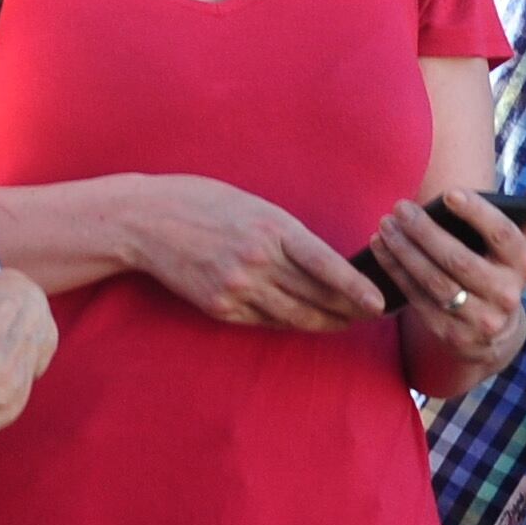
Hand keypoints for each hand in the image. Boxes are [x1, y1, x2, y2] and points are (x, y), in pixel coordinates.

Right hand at [124, 174, 388, 329]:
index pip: (325, 264)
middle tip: (371, 314)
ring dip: (324, 322)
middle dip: (348, 309)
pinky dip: (288, 321)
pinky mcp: (221, 307)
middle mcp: (257, 261)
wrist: (146, 221)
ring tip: (345, 322)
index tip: (379, 303)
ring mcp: (237, 288)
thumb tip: (324, 264)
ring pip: (295, 316)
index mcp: (271, 228)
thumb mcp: (253, 206)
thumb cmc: (202, 202)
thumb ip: (287, 235)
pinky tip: (302, 319)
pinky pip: (266, 320)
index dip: (355, 287)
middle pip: (316, 297)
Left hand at [372, 175, 525, 375]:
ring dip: (405, 251)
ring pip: (435, 282)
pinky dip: (397, 272)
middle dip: (425, 231)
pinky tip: (382, 249)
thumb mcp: (522, 246)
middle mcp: (506, 296)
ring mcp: (480, 320)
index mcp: (524, 266)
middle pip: (459, 259)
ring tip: (385, 226)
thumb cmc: (501, 271)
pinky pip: (419, 300)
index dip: (477, 213)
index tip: (449, 193)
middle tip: (400, 208)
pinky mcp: (453, 335)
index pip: (502, 235)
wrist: (495, 333)